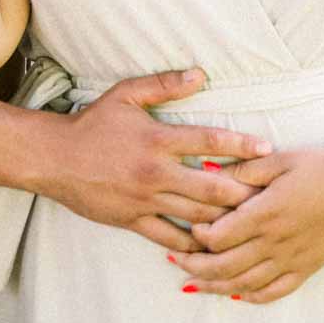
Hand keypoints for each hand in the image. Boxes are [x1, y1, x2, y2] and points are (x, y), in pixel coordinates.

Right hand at [38, 68, 272, 251]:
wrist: (55, 158)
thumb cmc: (93, 124)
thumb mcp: (126, 95)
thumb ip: (164, 85)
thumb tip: (200, 74)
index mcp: (157, 139)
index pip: (207, 141)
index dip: (239, 145)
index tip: (266, 149)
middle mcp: (155, 172)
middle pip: (210, 188)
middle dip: (242, 193)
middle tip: (268, 197)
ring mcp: (145, 200)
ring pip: (195, 217)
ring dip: (224, 221)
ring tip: (251, 224)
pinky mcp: (133, 221)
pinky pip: (169, 238)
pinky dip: (192, 245)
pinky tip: (212, 248)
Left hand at [163, 144, 323, 305]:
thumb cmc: (323, 167)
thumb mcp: (281, 158)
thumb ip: (244, 168)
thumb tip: (208, 170)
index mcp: (267, 212)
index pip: (220, 235)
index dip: (198, 236)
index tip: (184, 227)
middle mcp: (276, 242)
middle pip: (226, 265)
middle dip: (196, 265)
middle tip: (173, 259)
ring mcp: (291, 260)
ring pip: (245, 283)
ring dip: (215, 285)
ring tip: (192, 282)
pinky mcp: (306, 269)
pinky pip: (273, 292)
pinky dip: (250, 296)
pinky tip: (235, 293)